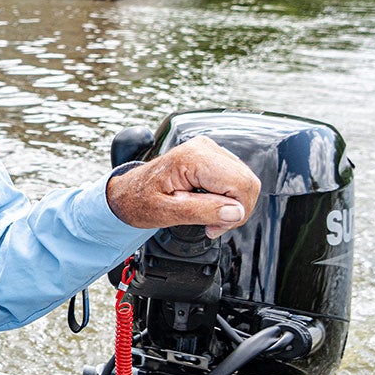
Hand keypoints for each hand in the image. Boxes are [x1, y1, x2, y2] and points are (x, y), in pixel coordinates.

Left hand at [106, 136, 259, 238]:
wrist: (126, 193)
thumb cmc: (138, 201)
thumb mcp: (166, 212)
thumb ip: (202, 211)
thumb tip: (235, 212)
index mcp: (192, 158)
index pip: (240, 184)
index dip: (236, 211)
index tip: (215, 226)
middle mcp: (203, 148)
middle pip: (247, 182)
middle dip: (236, 210)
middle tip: (212, 225)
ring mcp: (208, 151)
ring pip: (245, 182)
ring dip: (232, 206)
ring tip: (207, 217)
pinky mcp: (211, 158)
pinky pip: (235, 180)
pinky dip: (228, 199)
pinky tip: (209, 207)